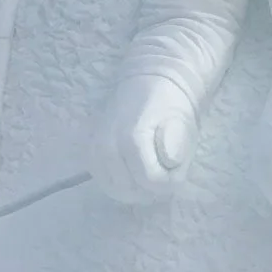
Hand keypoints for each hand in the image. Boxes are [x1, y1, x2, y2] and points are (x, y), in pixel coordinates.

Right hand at [90, 75, 198, 203]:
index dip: (168, 184)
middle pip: (130, 190)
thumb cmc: (171, 104)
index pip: (150, 180)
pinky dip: (120, 184)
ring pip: (114, 190)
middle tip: (165, 177)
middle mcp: (107, 145)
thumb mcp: (183, 127)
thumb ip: (176, 153)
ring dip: (135, 190)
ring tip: (151, 175)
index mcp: (132, 137)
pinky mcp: (89, 151)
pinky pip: (103, 181)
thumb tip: (168, 177)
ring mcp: (94, 148)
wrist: (150, 81)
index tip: (178, 174)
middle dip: (152, 190)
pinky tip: (134, 174)